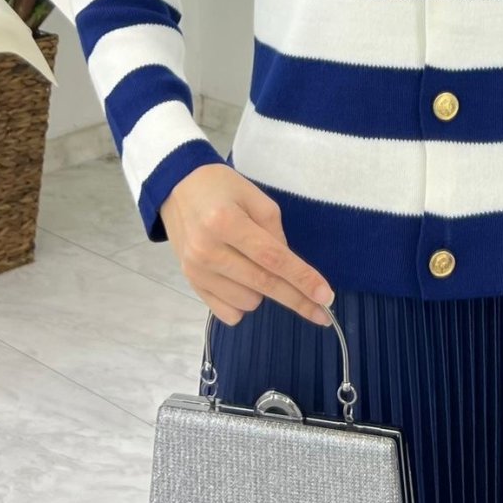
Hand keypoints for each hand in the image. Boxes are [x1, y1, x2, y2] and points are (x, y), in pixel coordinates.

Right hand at [161, 163, 335, 328]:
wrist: (177, 189)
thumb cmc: (221, 188)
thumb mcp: (255, 196)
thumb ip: (275, 232)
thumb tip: (290, 270)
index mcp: (225, 221)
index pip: (272, 257)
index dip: (302, 278)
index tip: (325, 296)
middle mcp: (207, 250)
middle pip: (263, 284)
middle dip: (297, 300)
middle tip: (323, 314)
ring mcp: (196, 270)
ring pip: (248, 302)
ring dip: (263, 291)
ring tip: (254, 263)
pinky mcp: (191, 283)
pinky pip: (228, 313)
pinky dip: (243, 304)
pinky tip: (242, 281)